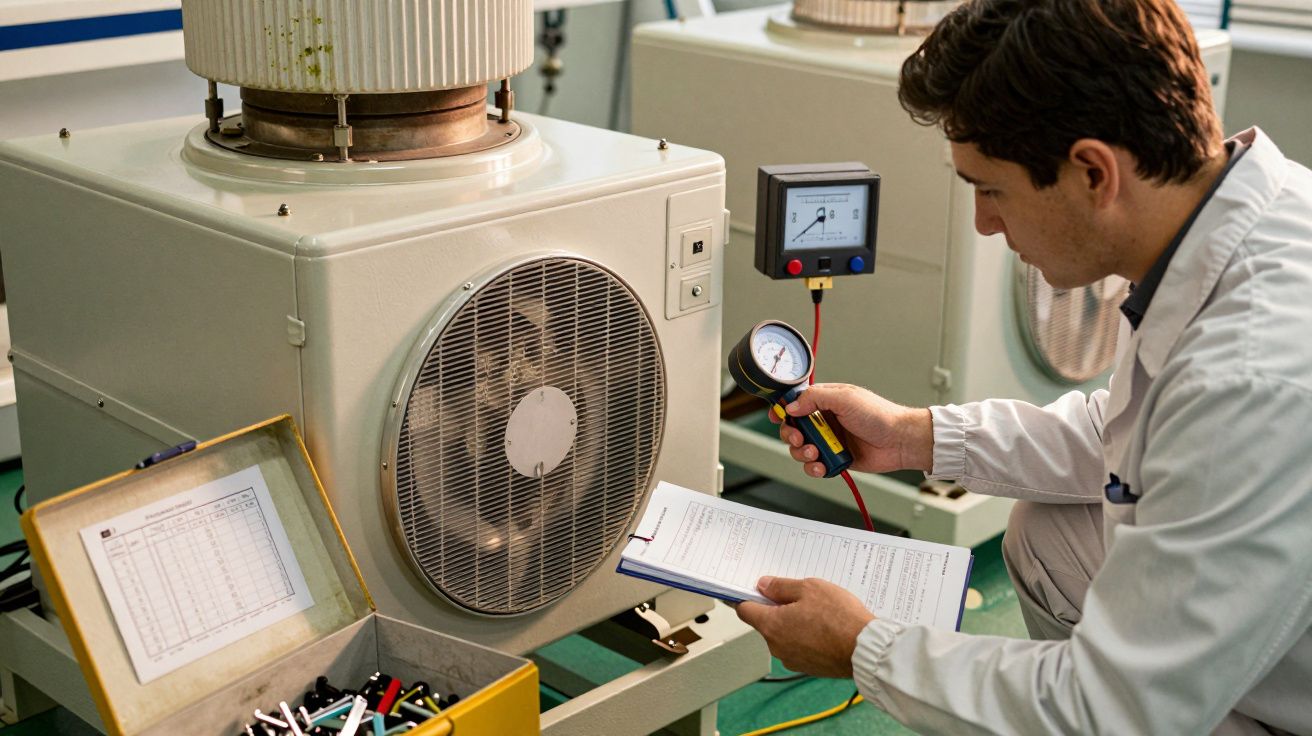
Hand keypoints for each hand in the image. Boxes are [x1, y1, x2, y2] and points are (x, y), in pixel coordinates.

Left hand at [735, 576, 874, 677]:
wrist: (866, 650)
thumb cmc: (840, 619)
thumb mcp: (809, 588)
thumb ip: (781, 587)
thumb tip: (763, 586)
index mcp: (772, 626)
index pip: (744, 610)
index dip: (744, 597)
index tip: (746, 590)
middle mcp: (777, 647)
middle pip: (766, 622)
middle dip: (777, 608)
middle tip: (798, 595)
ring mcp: (792, 659)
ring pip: (784, 635)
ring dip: (793, 623)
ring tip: (818, 612)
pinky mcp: (808, 667)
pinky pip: (799, 647)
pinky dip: (806, 636)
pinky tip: (824, 627)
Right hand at [771, 383, 933, 476]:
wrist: (899, 441)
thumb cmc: (879, 415)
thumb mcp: (845, 398)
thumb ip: (815, 398)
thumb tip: (792, 406)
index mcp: (825, 402)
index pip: (796, 403)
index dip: (784, 410)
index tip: (778, 417)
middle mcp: (825, 421)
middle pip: (794, 429)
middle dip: (792, 435)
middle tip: (801, 438)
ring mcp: (829, 441)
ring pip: (801, 450)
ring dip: (803, 453)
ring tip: (816, 453)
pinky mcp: (835, 459)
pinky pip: (815, 466)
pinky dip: (814, 468)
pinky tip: (822, 466)